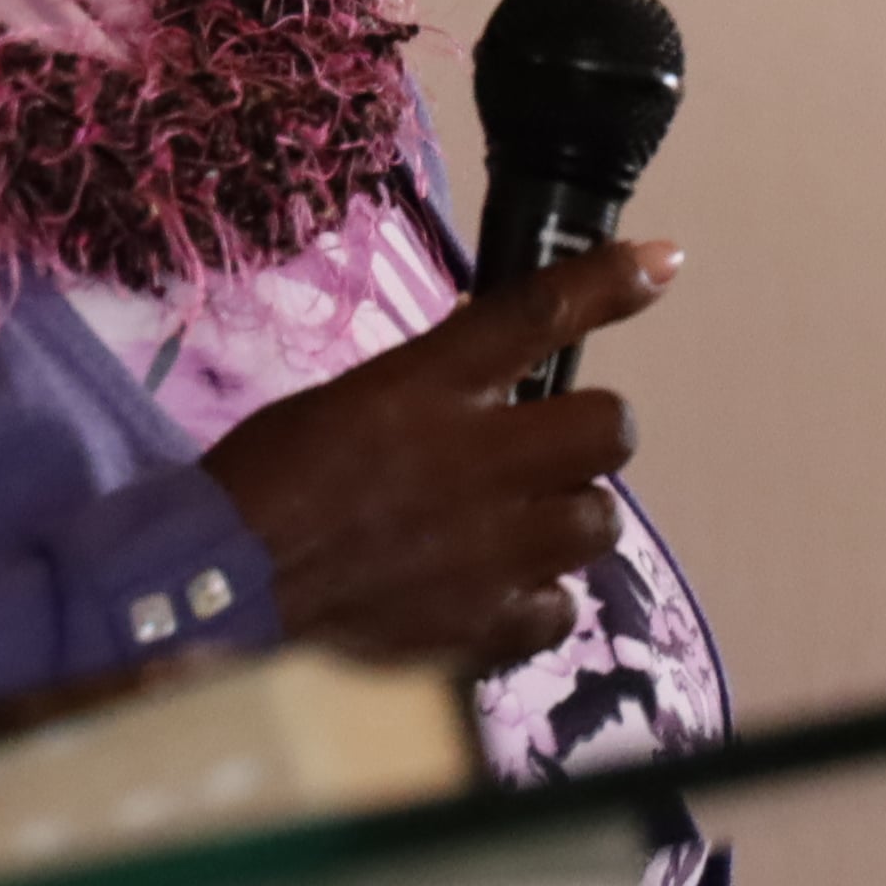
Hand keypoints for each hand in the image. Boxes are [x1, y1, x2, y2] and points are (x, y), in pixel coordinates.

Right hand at [200, 236, 682, 669]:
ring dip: (567, 517)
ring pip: (600, 521)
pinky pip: (561, 608)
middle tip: (541, 453)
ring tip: (515, 526)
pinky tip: (493, 590)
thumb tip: (490, 390)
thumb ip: (432, 391)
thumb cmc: (267, 479)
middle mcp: (479, 459)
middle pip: (609, 429)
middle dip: (587, 437)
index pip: (538, 312)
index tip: (663, 263)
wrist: (222, 583)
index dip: (610, 282)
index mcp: (430, 387)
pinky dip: (536, 599)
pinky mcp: (487, 623)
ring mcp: (494, 547)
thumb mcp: (350, 400)